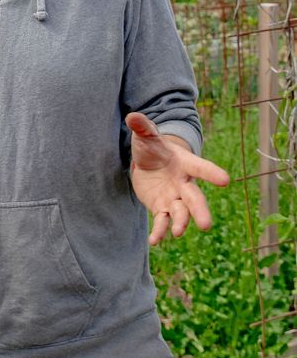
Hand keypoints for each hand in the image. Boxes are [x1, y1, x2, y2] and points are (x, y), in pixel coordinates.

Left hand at [126, 112, 229, 244]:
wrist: (148, 162)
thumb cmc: (152, 146)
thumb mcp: (146, 135)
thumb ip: (142, 127)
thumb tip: (132, 116)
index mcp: (185, 163)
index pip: (200, 167)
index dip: (212, 173)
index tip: (225, 180)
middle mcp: (183, 183)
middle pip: (195, 198)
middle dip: (200, 211)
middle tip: (206, 225)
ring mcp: (174, 198)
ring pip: (181, 213)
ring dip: (181, 223)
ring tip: (178, 232)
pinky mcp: (161, 208)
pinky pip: (162, 222)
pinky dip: (159, 231)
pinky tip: (154, 241)